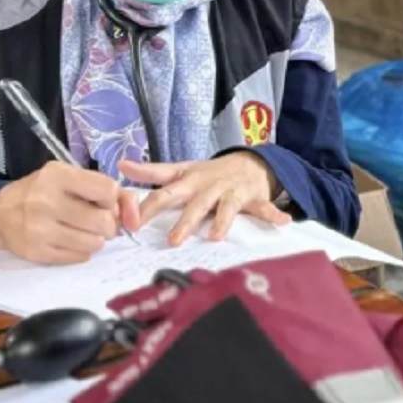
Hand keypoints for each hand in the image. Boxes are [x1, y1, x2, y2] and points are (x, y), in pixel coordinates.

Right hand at [0, 162, 139, 264]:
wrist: (0, 214)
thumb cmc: (43, 191)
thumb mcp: (70, 178)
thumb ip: (107, 189)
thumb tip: (135, 217)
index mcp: (57, 176)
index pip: (107, 190)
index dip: (114, 200)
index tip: (107, 203)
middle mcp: (46, 201)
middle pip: (103, 221)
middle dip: (110, 224)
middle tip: (101, 223)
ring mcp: (39, 229)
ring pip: (94, 243)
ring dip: (97, 239)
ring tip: (86, 231)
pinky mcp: (37, 252)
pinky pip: (79, 257)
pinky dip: (83, 251)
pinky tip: (71, 241)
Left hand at [118, 153, 290, 245]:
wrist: (249, 162)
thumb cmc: (209, 173)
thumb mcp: (181, 169)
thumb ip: (152, 171)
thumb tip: (120, 166)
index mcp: (188, 181)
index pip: (164, 193)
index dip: (147, 208)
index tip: (130, 224)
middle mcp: (208, 186)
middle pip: (194, 204)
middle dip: (184, 221)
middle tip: (173, 241)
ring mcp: (231, 191)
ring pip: (225, 207)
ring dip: (222, 221)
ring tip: (215, 237)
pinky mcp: (253, 198)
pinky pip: (264, 208)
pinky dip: (273, 214)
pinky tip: (282, 221)